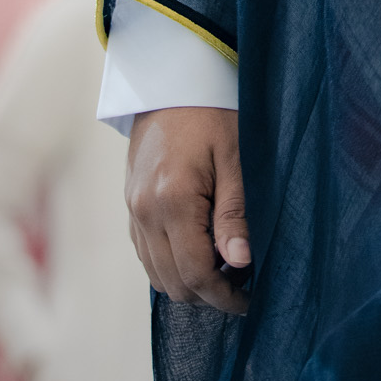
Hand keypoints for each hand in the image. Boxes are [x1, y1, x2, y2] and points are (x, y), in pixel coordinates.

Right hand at [126, 108, 249, 313]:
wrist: (171, 81)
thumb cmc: (212, 112)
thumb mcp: (235, 156)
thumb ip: (235, 212)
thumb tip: (240, 262)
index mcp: (171, 200)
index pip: (195, 272)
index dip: (224, 295)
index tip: (249, 299)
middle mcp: (144, 212)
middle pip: (173, 282)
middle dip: (208, 294)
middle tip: (242, 283)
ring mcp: (132, 210)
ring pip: (157, 274)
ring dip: (188, 282)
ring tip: (224, 269)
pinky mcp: (130, 206)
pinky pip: (147, 254)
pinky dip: (171, 264)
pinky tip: (199, 250)